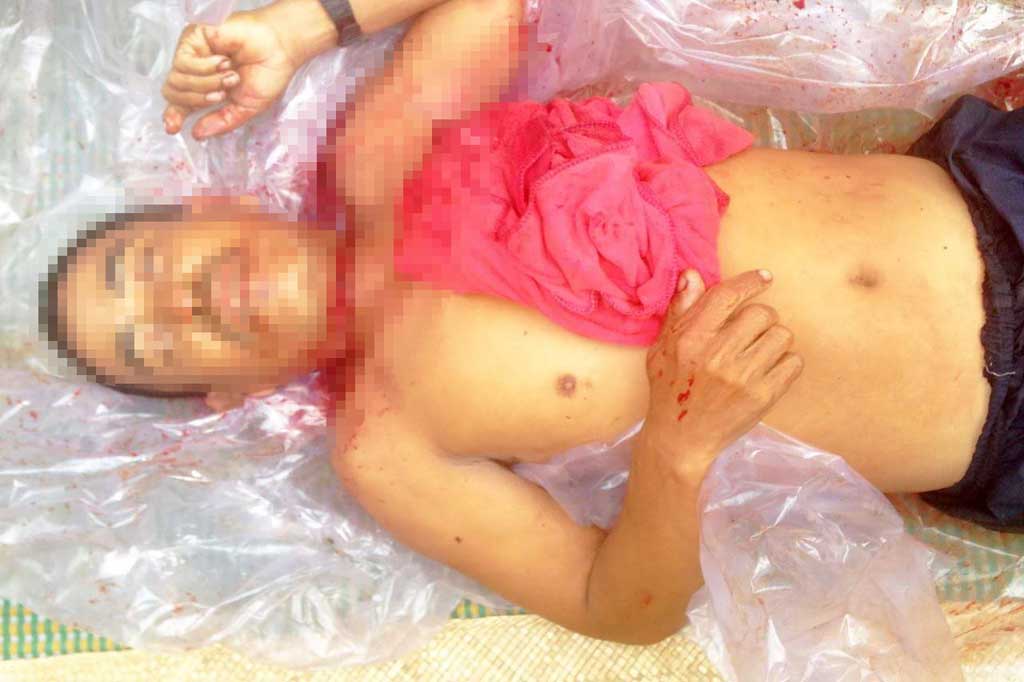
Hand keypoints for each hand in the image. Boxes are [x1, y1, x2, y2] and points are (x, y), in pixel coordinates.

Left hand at [162, 9, 300, 138]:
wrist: (278, 49)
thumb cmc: (267, 75)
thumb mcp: (246, 108)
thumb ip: (222, 122)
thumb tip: (196, 134)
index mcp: (207, 90)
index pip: (180, 104)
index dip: (173, 116)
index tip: (173, 128)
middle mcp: (195, 72)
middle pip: (173, 93)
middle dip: (197, 100)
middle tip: (221, 96)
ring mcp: (192, 53)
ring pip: (177, 79)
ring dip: (207, 83)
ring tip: (231, 76)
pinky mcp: (193, 38)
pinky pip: (183, 62)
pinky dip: (205, 68)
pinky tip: (224, 61)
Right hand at [640, 269, 802, 481]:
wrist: (681, 438)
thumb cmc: (670, 389)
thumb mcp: (663, 347)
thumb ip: (680, 310)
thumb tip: (693, 275)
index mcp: (691, 338)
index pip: (727, 296)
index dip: (750, 282)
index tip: (765, 279)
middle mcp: (717, 354)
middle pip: (763, 314)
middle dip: (761, 319)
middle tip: (750, 333)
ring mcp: (742, 376)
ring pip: (782, 336)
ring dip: (774, 341)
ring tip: (758, 353)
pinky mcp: (762, 396)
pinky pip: (793, 363)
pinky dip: (786, 363)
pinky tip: (768, 370)